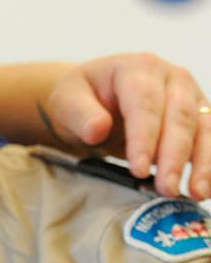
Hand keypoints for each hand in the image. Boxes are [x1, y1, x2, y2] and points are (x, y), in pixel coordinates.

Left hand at [42, 53, 209, 198]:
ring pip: (205, 129)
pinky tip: (205, 187)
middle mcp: (171, 77)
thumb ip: (80, 113)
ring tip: (195, 194)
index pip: (144, 104)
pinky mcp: (202, 115)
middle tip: (166, 188)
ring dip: (203, 164)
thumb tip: (97, 129)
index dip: (143, 139)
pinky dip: (210, 164)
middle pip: (180, 117)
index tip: (138, 169)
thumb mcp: (67, 101)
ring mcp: (191, 95)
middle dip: (174, 157)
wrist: (95, 98)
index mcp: (136, 68)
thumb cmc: (81, 98)